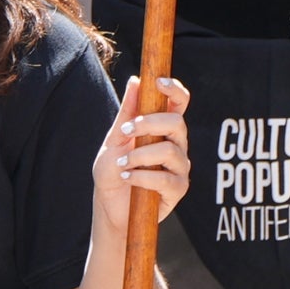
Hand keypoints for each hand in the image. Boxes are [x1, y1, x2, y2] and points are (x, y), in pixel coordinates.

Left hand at [94, 75, 190, 238]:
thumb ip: (126, 113)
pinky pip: (165, 177)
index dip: (174, 89)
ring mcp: (179, 167)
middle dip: (149, 123)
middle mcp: (176, 144)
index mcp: (164, 128)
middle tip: (125, 131)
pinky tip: (128, 177)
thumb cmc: (114, 171)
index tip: (158, 81)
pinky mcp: (178, 189)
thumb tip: (136, 81)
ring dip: (140, 155)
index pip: (179, 103)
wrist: (109, 207)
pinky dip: (142, 176)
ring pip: (169, 150)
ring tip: (122, 164)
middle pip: (177, 123)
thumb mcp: (115, 139)